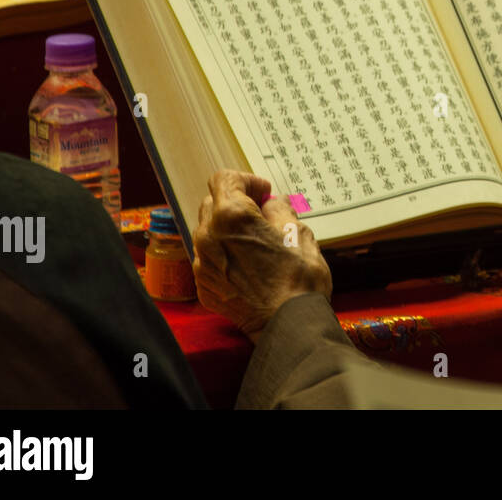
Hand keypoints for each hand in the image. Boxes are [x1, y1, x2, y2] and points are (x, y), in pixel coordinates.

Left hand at [192, 170, 332, 342]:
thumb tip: (273, 203)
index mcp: (231, 217)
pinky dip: (226, 255)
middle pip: (212, 203)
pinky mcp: (204, 286)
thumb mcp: (298, 231)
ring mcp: (203, 264)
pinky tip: (249, 265)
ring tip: (256, 241)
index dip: (246, 180)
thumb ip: (279, 210)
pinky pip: (210, 259)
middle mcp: (208, 237)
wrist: (289, 324)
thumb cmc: (298, 277)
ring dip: (229, 230)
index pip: (224, 179)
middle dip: (236, 203)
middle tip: (262, 213)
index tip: (263, 192)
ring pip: (209, 232)